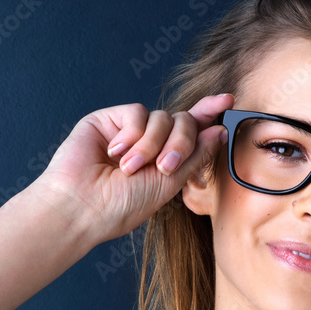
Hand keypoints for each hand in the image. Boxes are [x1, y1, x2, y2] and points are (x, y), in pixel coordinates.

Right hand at [31, 93, 233, 244]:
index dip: (208, 114)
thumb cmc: (120, 207)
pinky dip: (132, 135)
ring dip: (152, 145)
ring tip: (130, 169)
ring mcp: (129, 131)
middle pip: (183, 122)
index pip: (191, 131)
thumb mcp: (168, 184)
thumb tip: (218, 129)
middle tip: (163, 167)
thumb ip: (195, 156)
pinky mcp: (109, 120)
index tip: (228, 101)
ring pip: (162, 117)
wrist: (82, 207)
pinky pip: (138, 113)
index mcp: (164, 161)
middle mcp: (149, 143)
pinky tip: (115, 154)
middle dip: (181, 143)